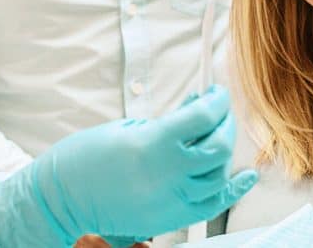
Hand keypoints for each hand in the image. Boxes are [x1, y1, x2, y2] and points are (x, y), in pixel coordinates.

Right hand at [0, 85, 257, 246]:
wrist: (64, 198)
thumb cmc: (88, 157)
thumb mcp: (128, 127)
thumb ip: (168, 120)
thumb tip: (198, 106)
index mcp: (154, 145)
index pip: (203, 116)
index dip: (216, 100)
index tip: (215, 92)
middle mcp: (169, 174)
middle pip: (218, 145)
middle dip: (223, 122)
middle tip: (217, 111)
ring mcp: (172, 200)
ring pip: (219, 173)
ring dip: (223, 151)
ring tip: (214, 136)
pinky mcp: (172, 218)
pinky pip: (214, 205)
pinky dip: (235, 189)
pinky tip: (248, 174)